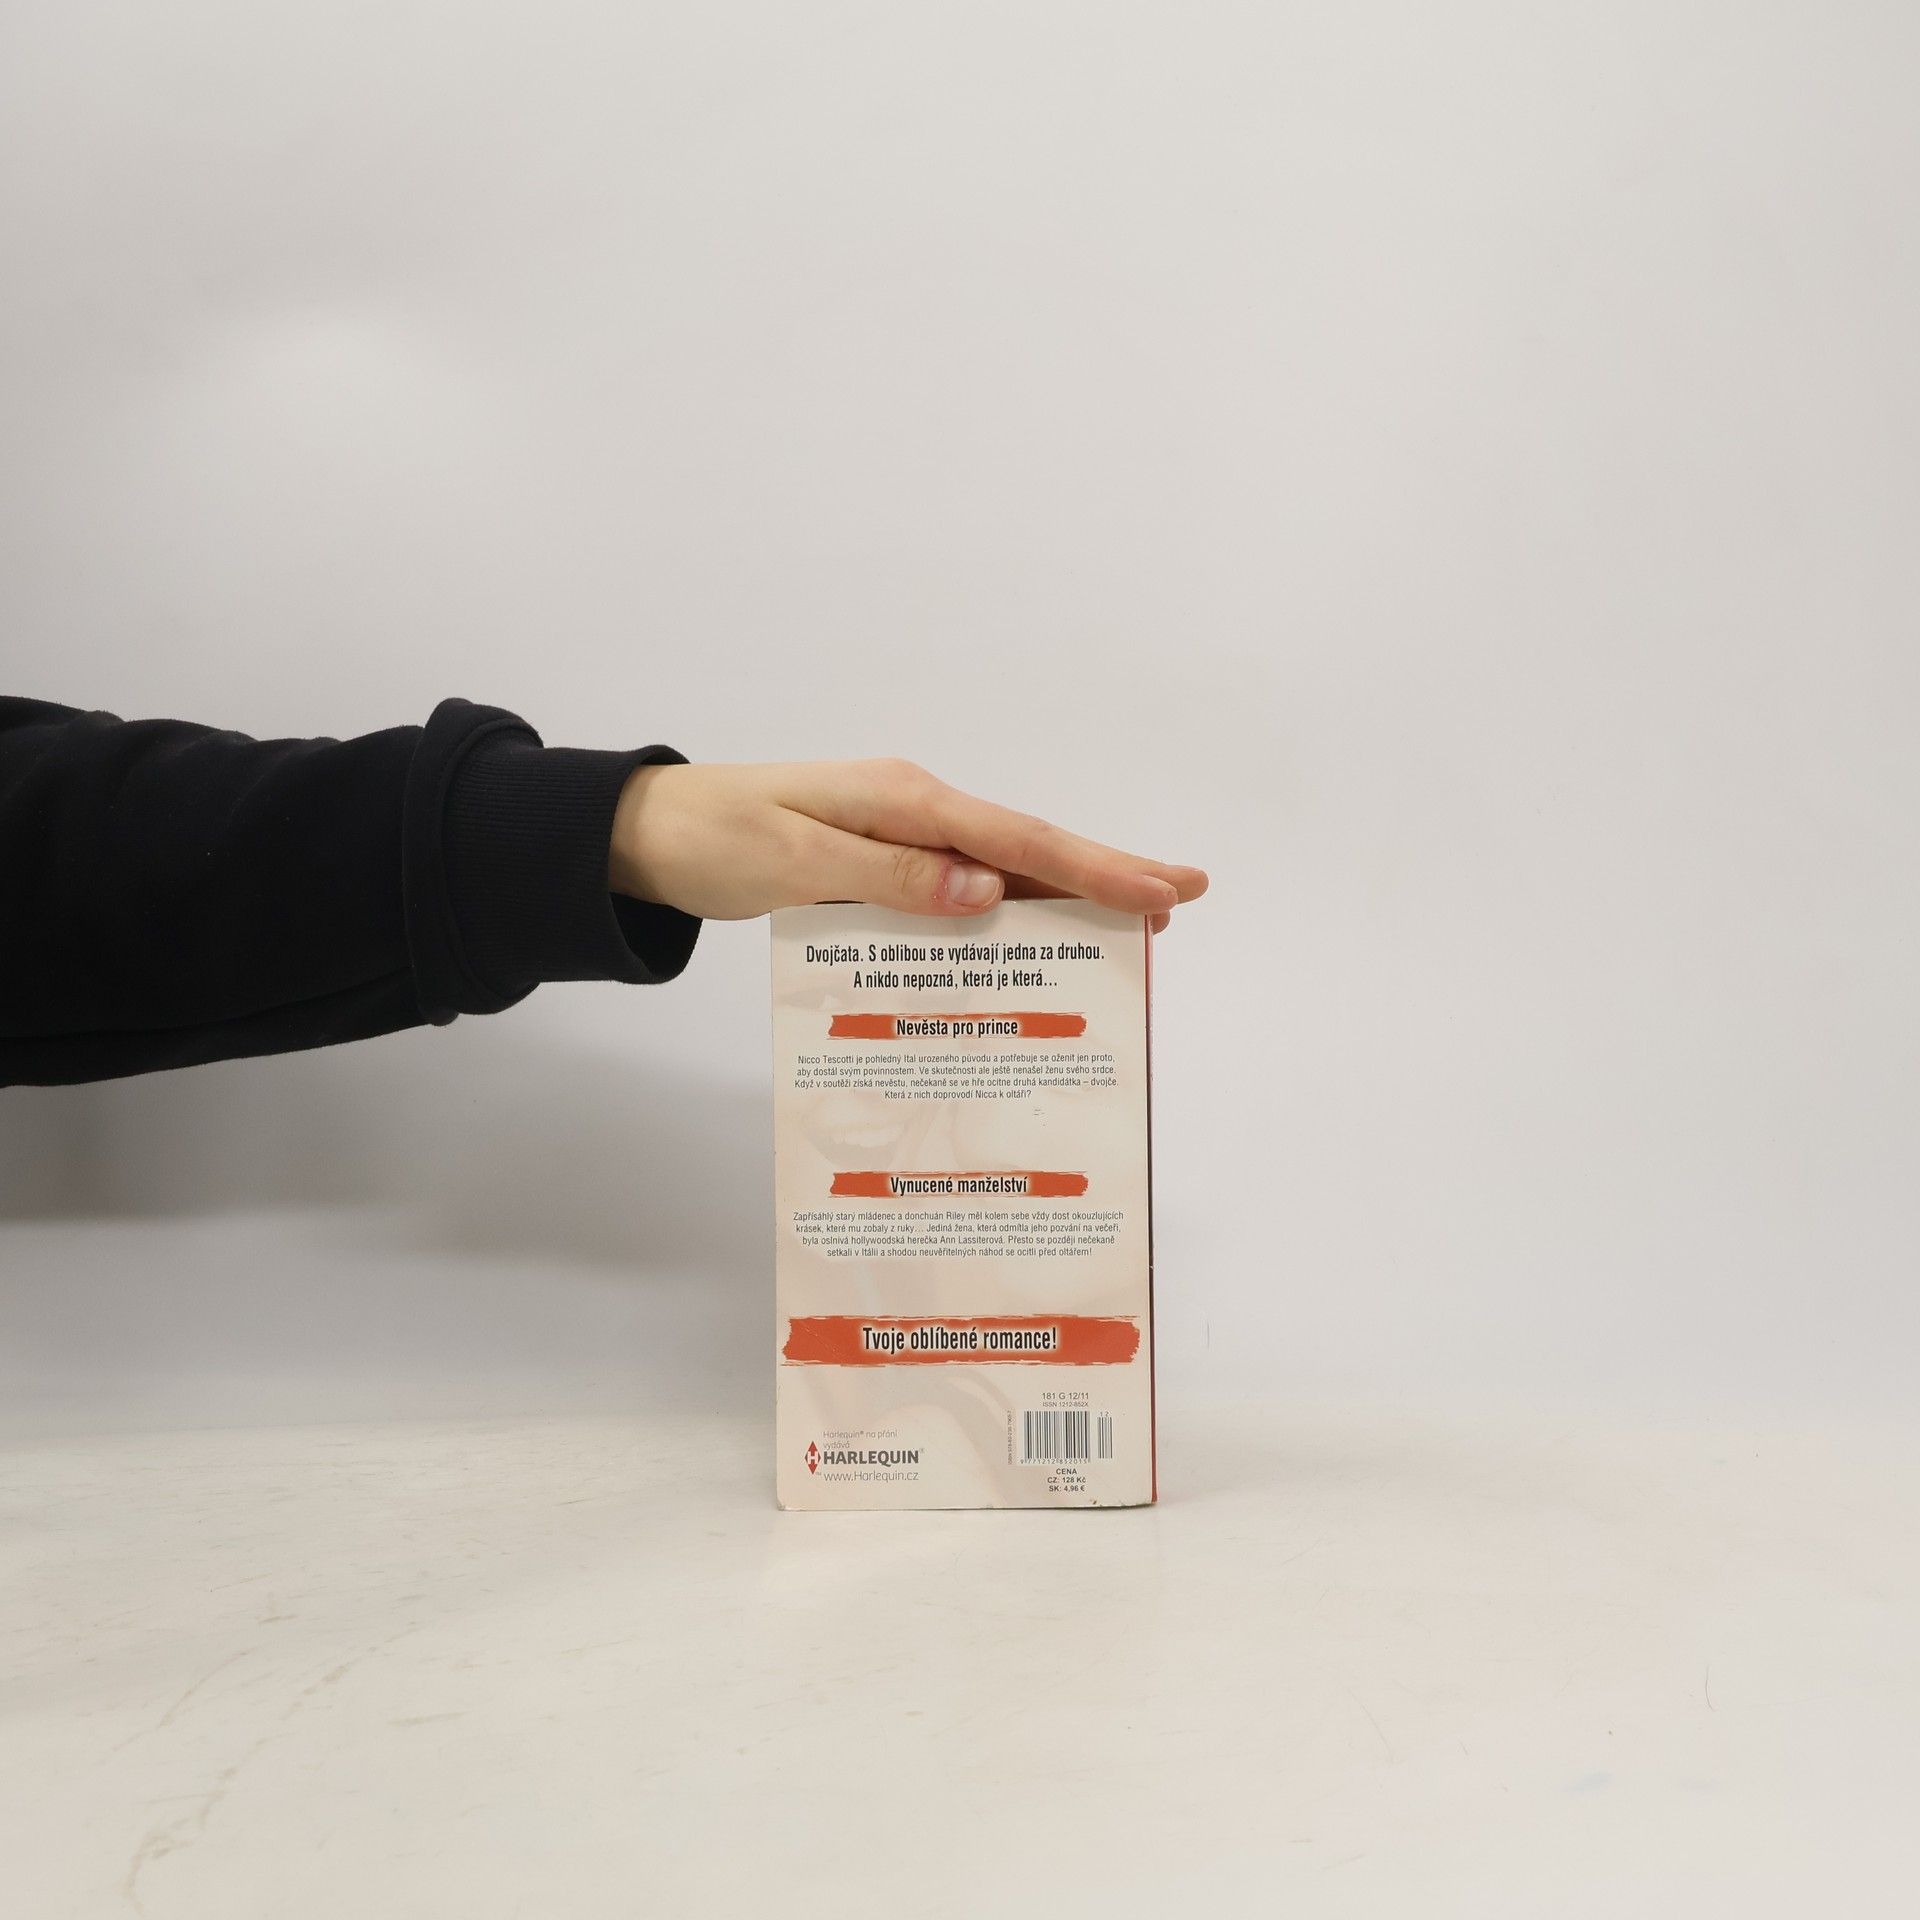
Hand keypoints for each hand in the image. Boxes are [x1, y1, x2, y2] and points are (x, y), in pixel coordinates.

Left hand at [610, 759, 1206, 931]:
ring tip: (1138, 924)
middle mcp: (916, 813)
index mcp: (905, 801)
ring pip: (1005, 872)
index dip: (1094, 869)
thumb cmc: (714, 839)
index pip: (1017, 841)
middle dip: (1108, 874)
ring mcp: (903, 838)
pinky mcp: (883, 864)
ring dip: (1069, 896)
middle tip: (1184, 898)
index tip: (1160, 891)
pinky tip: (1040, 940)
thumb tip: (987, 893)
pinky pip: (962, 892)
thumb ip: (889, 876)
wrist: (647, 834)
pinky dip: (1012, 914)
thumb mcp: (792, 860)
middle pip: (1030, 850)